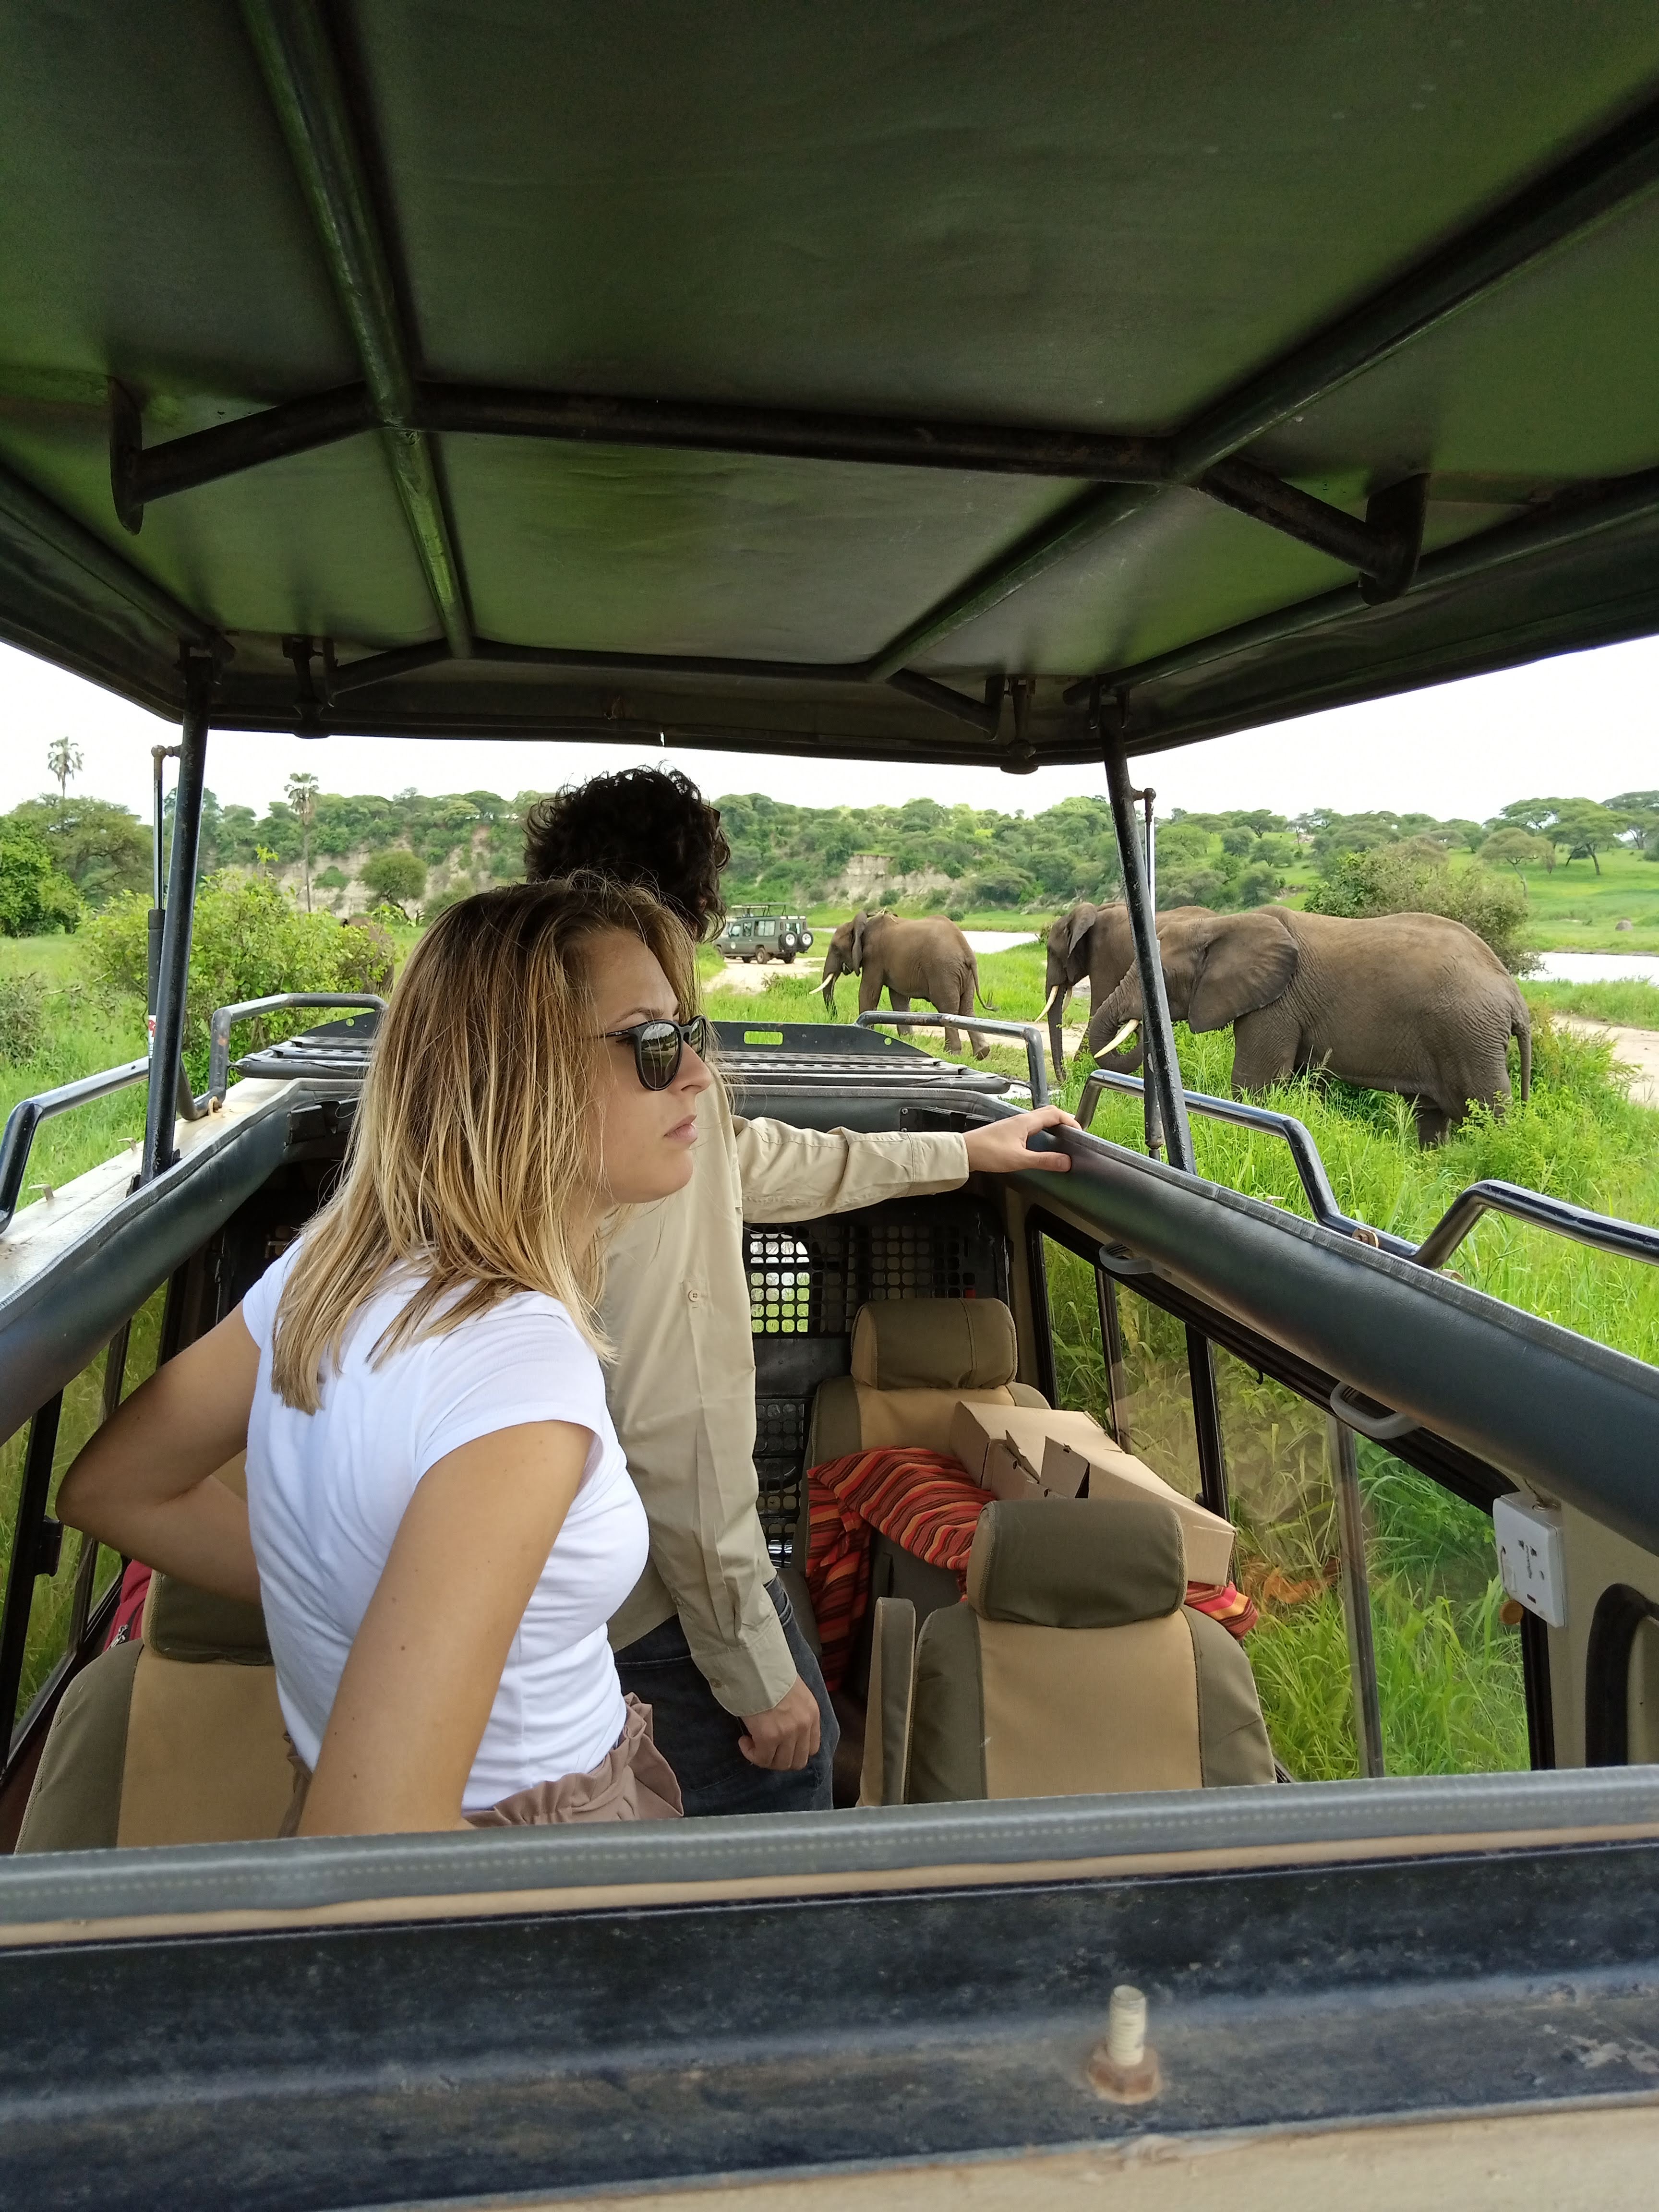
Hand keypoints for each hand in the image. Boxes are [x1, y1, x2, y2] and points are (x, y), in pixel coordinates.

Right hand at [739, 1676, 821, 1769]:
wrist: (756, 1664)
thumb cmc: (769, 1673)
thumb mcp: (794, 1692)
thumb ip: (795, 1711)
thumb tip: (782, 1725)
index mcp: (812, 1713)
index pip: (812, 1748)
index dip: (794, 1751)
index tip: (779, 1745)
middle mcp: (804, 1725)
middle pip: (798, 1761)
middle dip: (780, 1759)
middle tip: (765, 1748)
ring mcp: (788, 1732)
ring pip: (780, 1763)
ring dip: (765, 1758)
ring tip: (752, 1742)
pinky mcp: (769, 1736)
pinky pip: (761, 1758)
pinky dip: (751, 1754)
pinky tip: (743, 1741)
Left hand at [962, 1104, 1076, 1174]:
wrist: (964, 1152)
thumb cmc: (988, 1153)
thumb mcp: (1020, 1159)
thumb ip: (1044, 1160)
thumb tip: (1066, 1162)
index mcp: (1026, 1122)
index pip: (1055, 1114)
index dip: (1070, 1121)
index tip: (1079, 1134)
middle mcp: (1021, 1119)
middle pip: (1048, 1114)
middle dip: (1064, 1121)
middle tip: (1073, 1135)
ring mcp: (1013, 1125)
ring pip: (1039, 1119)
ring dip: (1053, 1125)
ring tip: (1061, 1139)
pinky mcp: (1008, 1132)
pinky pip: (1031, 1126)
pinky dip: (1042, 1131)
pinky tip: (1041, 1143)